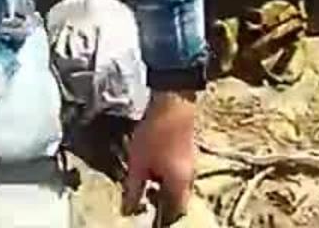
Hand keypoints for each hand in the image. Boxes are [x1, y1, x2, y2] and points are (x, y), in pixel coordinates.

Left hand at [122, 90, 196, 219]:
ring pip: (176, 185)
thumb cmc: (155, 134)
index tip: (145, 215)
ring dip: (160, 187)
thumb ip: (134, 188)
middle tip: (141, 198)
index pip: (175, 212)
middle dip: (159, 202)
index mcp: (180, 186)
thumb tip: (128, 210)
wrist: (173, 103)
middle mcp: (190, 178)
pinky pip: (176, 172)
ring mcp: (190, 164)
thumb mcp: (138, 163)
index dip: (161, 218)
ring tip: (142, 180)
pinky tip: (150, 165)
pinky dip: (163, 174)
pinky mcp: (186, 152)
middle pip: (177, 199)